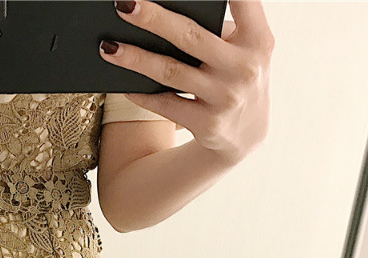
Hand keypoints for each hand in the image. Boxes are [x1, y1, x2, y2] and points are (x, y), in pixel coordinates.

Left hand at [99, 0, 274, 165]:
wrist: (246, 134)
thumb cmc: (236, 76)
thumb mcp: (244, 50)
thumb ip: (220, 29)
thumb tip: (160, 20)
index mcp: (258, 39)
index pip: (243, 2)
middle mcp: (244, 68)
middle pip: (190, 36)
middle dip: (153, 19)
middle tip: (124, 4)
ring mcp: (225, 98)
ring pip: (170, 72)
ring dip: (135, 58)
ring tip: (109, 47)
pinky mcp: (207, 124)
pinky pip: (165, 105)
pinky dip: (142, 94)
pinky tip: (123, 83)